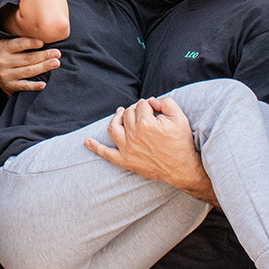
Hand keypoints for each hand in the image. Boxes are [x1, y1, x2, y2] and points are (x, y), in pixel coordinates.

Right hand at [0, 37, 60, 93]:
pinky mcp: (10, 86)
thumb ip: (24, 41)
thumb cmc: (10, 55)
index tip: (43, 42)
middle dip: (44, 55)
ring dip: (44, 67)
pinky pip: (24, 86)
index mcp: (4, 47)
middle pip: (27, 58)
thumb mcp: (12, 45)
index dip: (31, 43)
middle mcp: (3, 61)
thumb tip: (44, 38)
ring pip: (28, 71)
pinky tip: (44, 84)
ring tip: (56, 63)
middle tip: (57, 53)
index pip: (19, 44)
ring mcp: (6, 75)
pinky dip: (34, 86)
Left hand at [85, 97, 214, 202]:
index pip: (141, 105)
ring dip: (115, 119)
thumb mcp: (179, 117)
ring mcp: (127, 149)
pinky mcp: (125, 160)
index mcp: (146, 124)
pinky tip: (87, 141)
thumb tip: (150, 101)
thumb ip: (165, 102)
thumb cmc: (181, 142)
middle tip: (144, 114)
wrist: (182, 168)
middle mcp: (133, 135)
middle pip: (128, 114)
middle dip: (135, 110)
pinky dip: (95, 147)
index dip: (149, 105)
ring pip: (113, 127)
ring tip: (120, 114)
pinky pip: (106, 153)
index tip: (156, 111)